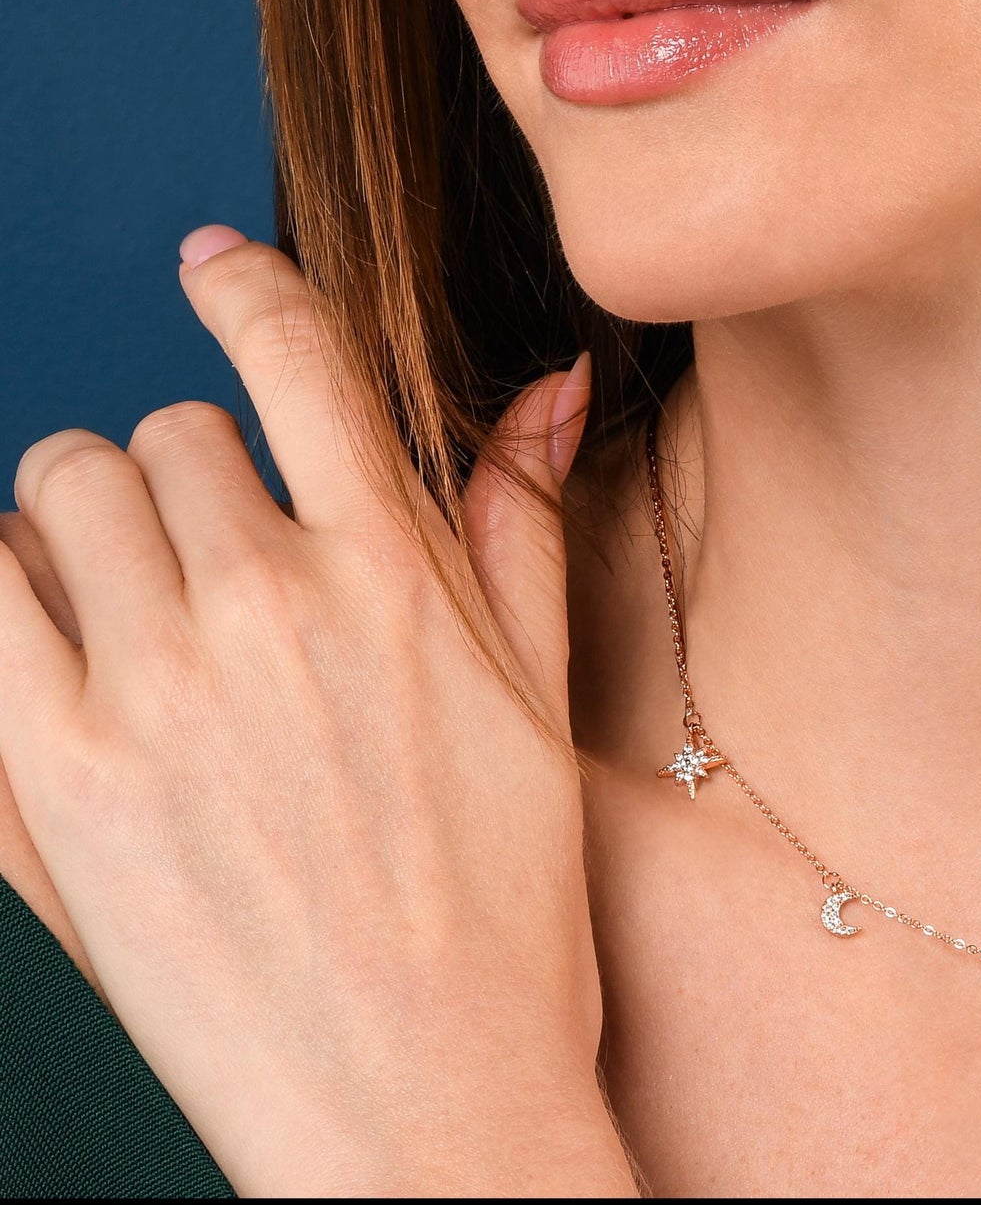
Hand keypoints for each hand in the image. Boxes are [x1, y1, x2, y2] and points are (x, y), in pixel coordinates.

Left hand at [0, 230, 636, 1196]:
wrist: (420, 1102)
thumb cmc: (500, 905)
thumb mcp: (535, 696)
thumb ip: (521, 519)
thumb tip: (546, 383)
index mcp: (393, 578)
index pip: (300, 360)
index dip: (247, 284)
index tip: (214, 262)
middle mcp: (267, 611)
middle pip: (165, 431)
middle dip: (186, 465)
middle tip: (211, 543)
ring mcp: (148, 696)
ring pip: (59, 491)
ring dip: (86, 517)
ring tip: (125, 593)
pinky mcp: (44, 787)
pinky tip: (46, 632)